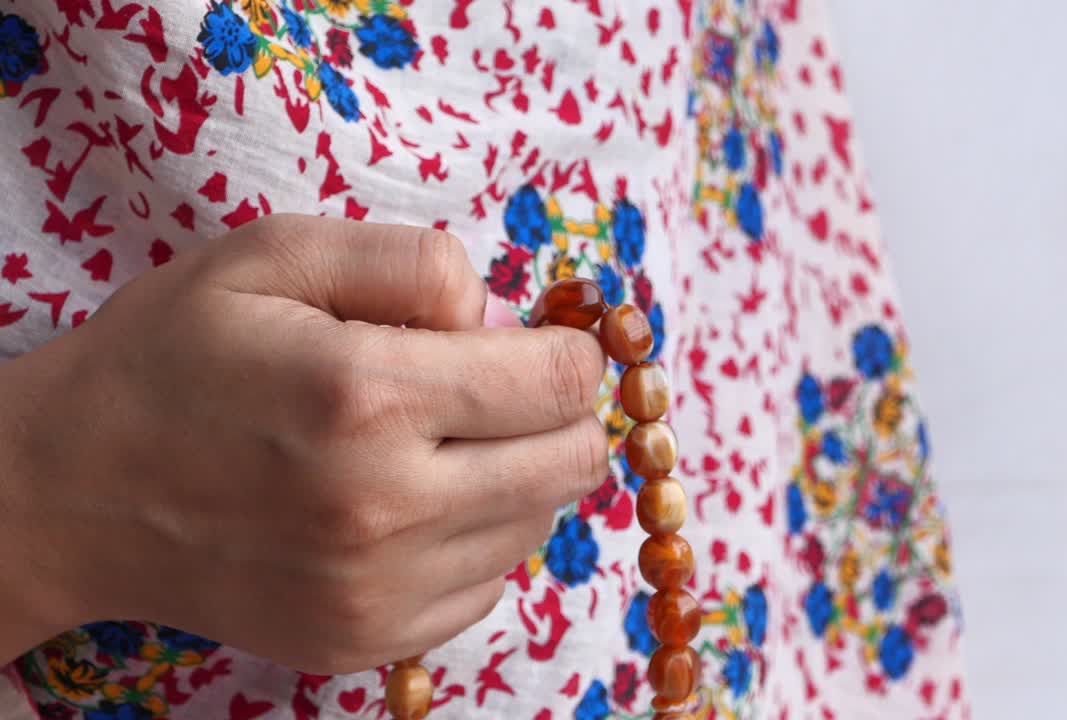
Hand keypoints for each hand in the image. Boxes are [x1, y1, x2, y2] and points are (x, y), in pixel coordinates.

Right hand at [0, 215, 607, 671]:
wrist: (70, 494)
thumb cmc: (172, 357)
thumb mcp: (274, 255)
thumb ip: (409, 263)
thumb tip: (499, 315)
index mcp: (367, 397)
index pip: (563, 384)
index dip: (567, 351)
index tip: (535, 342)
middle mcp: (385, 508)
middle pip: (574, 462)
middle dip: (557, 412)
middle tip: (495, 387)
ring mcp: (377, 590)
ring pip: (538, 524)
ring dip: (514, 473)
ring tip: (435, 442)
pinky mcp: (366, 640)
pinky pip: (488, 584)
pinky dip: (474, 537)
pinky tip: (410, 502)